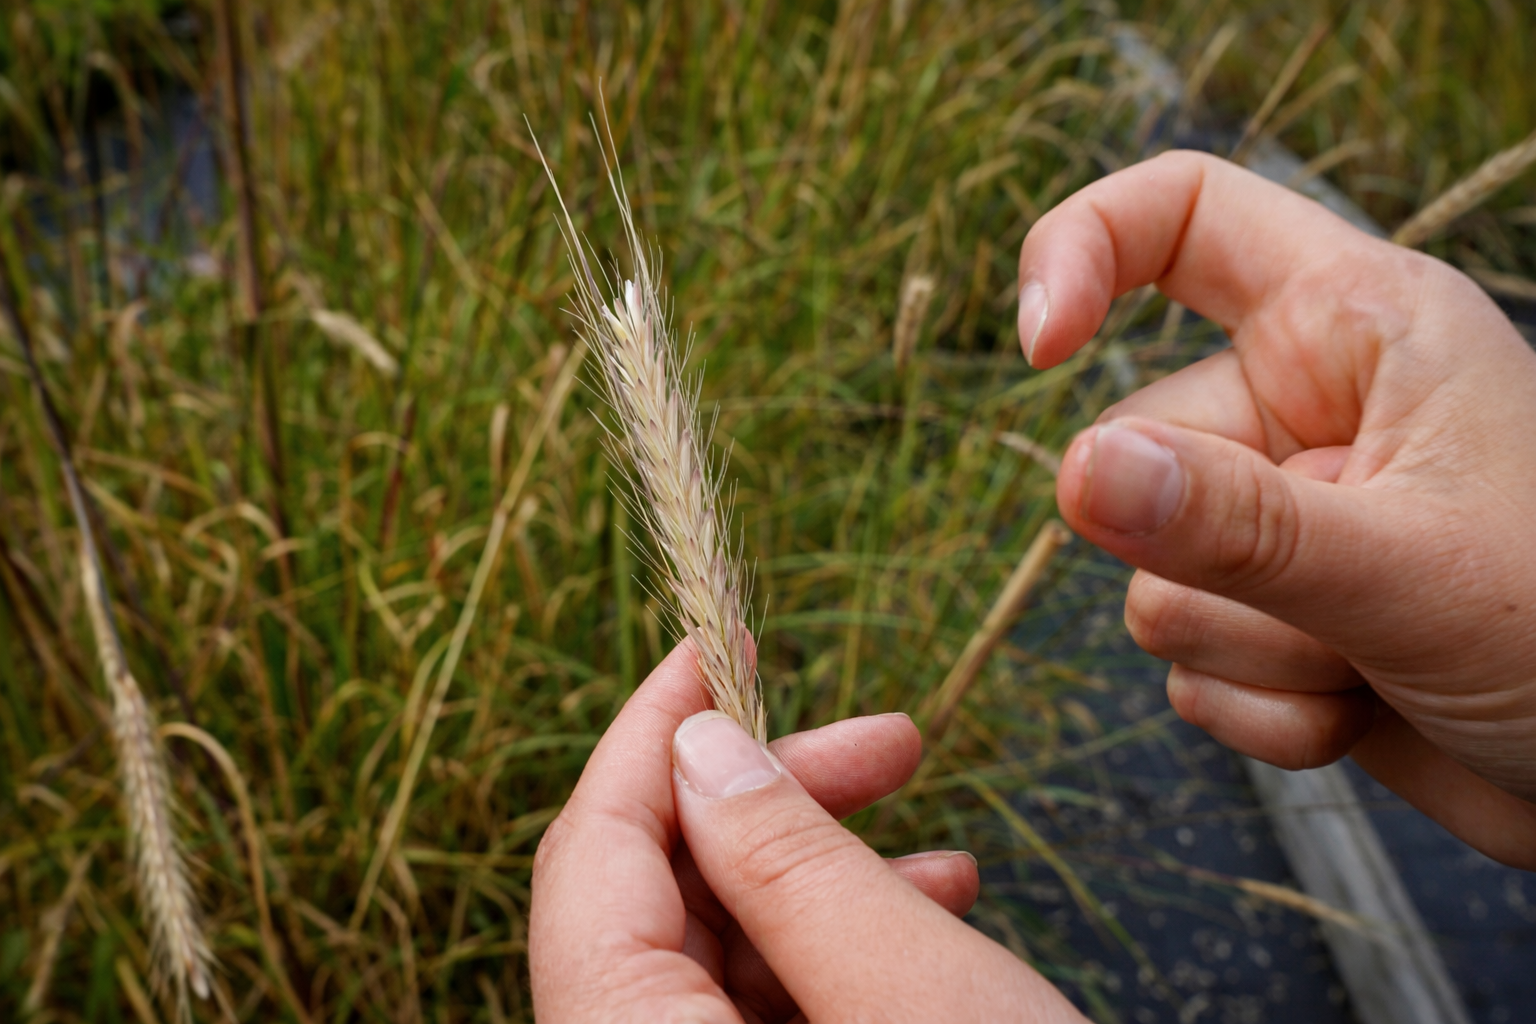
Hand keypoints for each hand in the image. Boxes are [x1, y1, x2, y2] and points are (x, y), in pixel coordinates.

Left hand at [530, 642, 1087, 1022]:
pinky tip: (932, 910)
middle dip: (770, 802)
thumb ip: (785, 862)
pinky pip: (768, 1015)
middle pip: (654, 900)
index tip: (720, 645)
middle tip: (888, 737)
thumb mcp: (908, 996)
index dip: (651, 734)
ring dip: (822, 875)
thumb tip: (699, 746)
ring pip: (719, 956)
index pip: (588, 859)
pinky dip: (842, 950)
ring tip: (936, 841)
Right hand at [1017, 150, 1535, 867]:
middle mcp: (1307, 411)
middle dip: (1214, 560)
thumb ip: (1238, 524)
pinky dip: (1261, 710)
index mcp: (1356, 329)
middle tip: (1348, 608)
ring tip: (1377, 666)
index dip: (1083, 247)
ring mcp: (1284, 521)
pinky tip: (1358, 714)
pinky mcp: (1275, 621)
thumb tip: (1077, 472)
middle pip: (1135, 448)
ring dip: (1254, 651)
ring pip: (1151, 577)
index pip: (1181, 216)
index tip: (1040, 350)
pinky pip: (1185, 663)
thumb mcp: (1413, 571)